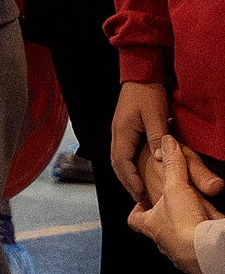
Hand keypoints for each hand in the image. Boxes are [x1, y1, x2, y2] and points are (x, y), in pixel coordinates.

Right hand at [115, 81, 176, 206]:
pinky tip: (137, 171)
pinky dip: (127, 167)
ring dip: (126, 176)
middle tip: (139, 198)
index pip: (122, 162)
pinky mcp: (124, 129)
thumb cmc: (147, 93)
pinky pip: (122, 153)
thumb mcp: (156, 115)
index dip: (131, 180)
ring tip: (138, 189)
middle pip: (116, 164)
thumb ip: (156, 137)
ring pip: (118, 160)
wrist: (141, 75)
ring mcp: (119, 131)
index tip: (141, 194)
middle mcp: (117, 134)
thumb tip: (157, 160)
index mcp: (122, 132)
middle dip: (127, 182)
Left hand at [128, 134, 224, 273]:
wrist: (207, 253)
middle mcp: (163, 242)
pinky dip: (202, 236)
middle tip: (176, 205)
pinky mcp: (199, 258)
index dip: (137, 209)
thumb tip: (167, 141)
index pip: (134, 219)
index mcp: (150, 226)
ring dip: (187, 227)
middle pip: (159, 228)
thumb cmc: (184, 224)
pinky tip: (209, 226)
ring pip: (180, 238)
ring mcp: (181, 252)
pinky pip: (199, 244)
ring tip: (196, 215)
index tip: (142, 199)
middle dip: (166, 217)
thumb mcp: (176, 187)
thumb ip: (172, 164)